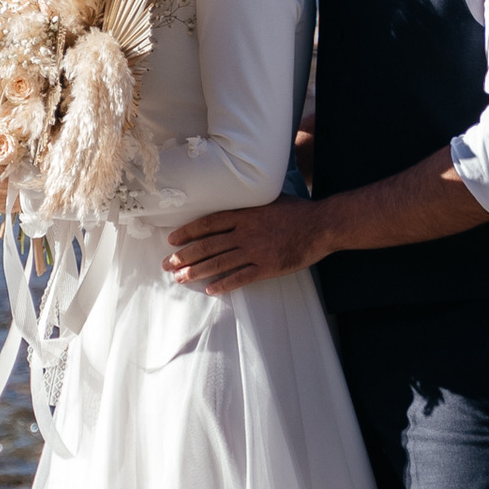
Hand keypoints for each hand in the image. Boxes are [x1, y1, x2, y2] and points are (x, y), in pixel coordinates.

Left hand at [165, 197, 327, 293]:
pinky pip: (240, 277)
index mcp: (244, 214)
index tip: (172, 240)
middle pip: (208, 245)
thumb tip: (232, 204)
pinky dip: (224, 284)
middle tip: (167, 265)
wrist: (321, 225)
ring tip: (180, 279)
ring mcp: (255, 251)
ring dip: (196, 272)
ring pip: (219, 263)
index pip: (208, 224)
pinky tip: (210, 289)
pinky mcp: (267, 267)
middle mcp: (245, 232)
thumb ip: (249, 204)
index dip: (188, 232)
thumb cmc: (297, 211)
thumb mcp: (269, 199)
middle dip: (184, 256)